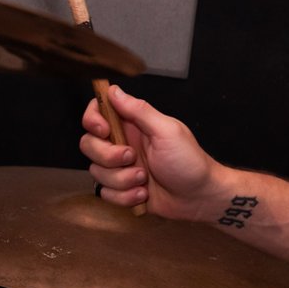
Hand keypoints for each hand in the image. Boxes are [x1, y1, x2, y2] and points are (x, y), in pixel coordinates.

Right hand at [79, 86, 216, 219]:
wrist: (199, 197)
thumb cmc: (189, 161)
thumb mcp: (167, 131)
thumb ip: (140, 110)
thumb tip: (114, 90)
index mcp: (133, 125)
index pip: (97, 113)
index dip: (93, 120)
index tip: (104, 130)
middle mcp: (123, 144)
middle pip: (89, 144)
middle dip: (108, 156)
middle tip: (132, 158)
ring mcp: (121, 168)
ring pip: (97, 172)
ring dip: (122, 179)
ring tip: (145, 180)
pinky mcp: (122, 189)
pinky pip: (106, 193)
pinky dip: (125, 196)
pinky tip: (144, 194)